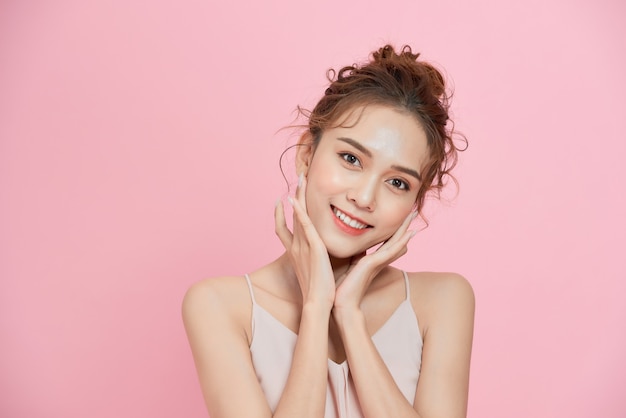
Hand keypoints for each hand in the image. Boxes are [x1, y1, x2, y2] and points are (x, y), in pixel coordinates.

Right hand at [274, 174, 334, 309]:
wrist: (318, 303)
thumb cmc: (323, 290)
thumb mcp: (322, 270)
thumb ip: (327, 256)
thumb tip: (341, 248)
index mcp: (297, 252)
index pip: (284, 229)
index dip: (281, 214)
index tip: (282, 201)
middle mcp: (296, 246)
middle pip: (292, 215)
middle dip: (295, 196)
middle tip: (297, 179)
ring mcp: (302, 246)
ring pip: (298, 215)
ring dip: (299, 195)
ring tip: (300, 178)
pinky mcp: (312, 247)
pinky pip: (303, 225)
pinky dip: (299, 211)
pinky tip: (296, 199)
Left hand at [333, 211, 416, 311]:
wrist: (341, 303)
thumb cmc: (341, 287)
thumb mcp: (347, 266)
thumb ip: (352, 256)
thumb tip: (352, 248)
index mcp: (371, 261)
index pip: (386, 242)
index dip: (394, 230)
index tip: (400, 219)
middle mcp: (378, 261)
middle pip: (395, 239)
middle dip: (403, 226)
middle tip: (412, 212)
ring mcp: (378, 262)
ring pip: (396, 241)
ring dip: (405, 228)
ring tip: (413, 215)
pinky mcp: (374, 263)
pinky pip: (391, 249)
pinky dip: (402, 241)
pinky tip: (410, 232)